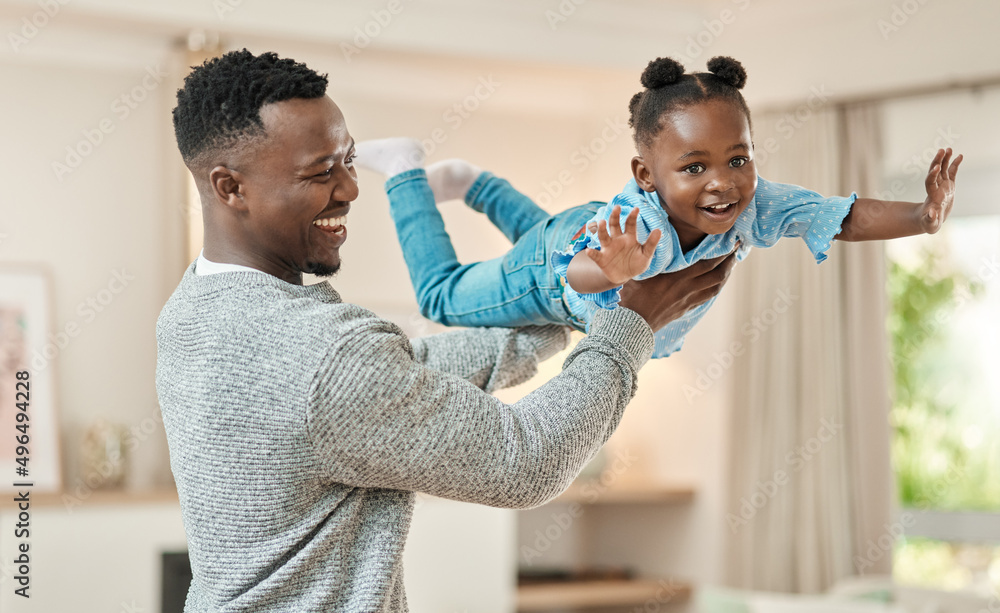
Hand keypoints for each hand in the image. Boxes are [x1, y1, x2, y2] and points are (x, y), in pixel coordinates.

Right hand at [584, 206, 662, 284]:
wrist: (624, 276)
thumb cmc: (636, 263)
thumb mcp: (646, 255)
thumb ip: (651, 243)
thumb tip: (659, 230)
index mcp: (629, 237)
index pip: (630, 224)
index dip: (632, 216)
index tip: (636, 209)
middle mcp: (617, 240)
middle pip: (614, 225)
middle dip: (615, 216)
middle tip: (617, 207)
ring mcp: (608, 248)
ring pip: (603, 236)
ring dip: (602, 229)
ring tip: (601, 222)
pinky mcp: (601, 259)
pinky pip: (596, 255)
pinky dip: (592, 253)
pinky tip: (589, 251)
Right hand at [618, 246, 738, 331]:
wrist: (633, 322)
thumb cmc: (634, 295)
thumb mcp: (643, 270)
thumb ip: (655, 257)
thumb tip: (658, 238)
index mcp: (680, 277)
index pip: (709, 262)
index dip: (723, 252)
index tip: (731, 241)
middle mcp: (689, 289)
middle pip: (718, 275)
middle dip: (730, 261)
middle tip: (737, 250)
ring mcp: (689, 300)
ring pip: (716, 287)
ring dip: (726, 275)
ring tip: (730, 265)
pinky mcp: (686, 308)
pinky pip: (707, 296)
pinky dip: (715, 287)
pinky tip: (716, 282)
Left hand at [918, 147, 962, 233]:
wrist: (930, 220)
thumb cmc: (928, 223)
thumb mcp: (929, 224)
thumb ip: (930, 219)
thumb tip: (931, 213)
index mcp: (932, 195)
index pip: (930, 182)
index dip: (932, 175)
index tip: (936, 168)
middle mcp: (936, 188)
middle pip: (935, 172)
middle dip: (938, 161)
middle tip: (941, 150)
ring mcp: (942, 186)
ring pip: (943, 170)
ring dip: (945, 159)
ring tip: (949, 149)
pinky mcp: (949, 186)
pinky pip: (952, 173)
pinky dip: (955, 164)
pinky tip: (960, 155)